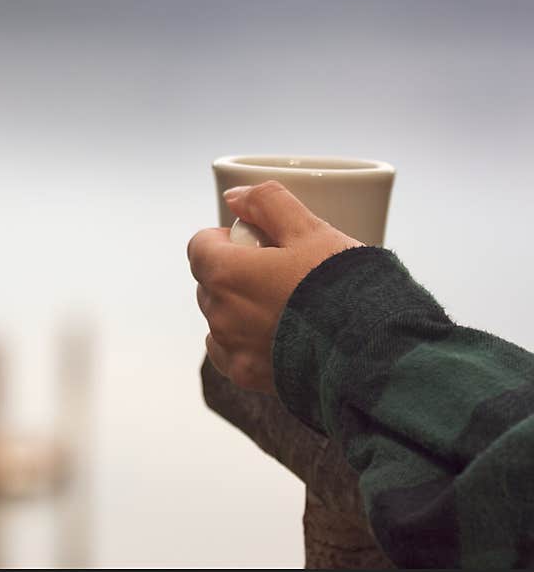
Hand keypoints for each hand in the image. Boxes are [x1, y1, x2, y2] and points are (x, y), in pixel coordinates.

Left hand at [188, 181, 362, 392]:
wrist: (371, 351)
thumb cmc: (343, 288)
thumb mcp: (311, 230)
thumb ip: (268, 203)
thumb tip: (234, 196)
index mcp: (226, 273)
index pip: (200, 246)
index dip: (227, 239)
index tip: (256, 242)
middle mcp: (219, 314)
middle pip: (210, 281)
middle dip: (234, 272)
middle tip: (279, 271)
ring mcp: (230, 348)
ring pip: (219, 317)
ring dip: (238, 307)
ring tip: (284, 305)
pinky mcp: (245, 375)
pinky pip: (227, 351)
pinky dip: (243, 340)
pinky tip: (276, 334)